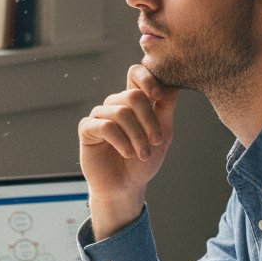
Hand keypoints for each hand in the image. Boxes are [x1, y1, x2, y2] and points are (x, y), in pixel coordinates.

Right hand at [79, 64, 178, 238]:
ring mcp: (100, 115)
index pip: (136, 73)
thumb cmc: (143, 161)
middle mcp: (115, 104)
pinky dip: (121, 141)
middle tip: (156, 141)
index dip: (148, 78)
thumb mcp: (162, 134)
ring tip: (142, 154)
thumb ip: (166, 108)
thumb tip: (174, 83)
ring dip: (137, 135)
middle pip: (133, 95)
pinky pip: (105, 126)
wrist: (126, 187)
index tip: (159, 97)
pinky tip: (127, 154)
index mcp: (133, 101)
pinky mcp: (87, 129)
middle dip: (149, 119)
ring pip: (121, 112)